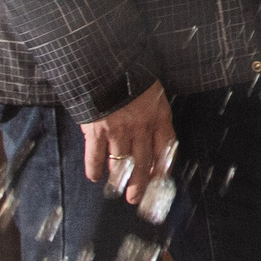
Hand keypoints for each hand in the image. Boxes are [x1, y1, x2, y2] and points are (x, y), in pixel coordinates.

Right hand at [80, 82, 173, 204]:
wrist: (107, 61)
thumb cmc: (131, 73)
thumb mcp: (152, 88)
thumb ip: (152, 109)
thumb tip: (151, 129)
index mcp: (158, 114)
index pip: (165, 147)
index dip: (163, 166)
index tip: (159, 178)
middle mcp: (141, 127)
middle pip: (143, 162)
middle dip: (140, 184)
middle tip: (136, 198)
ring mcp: (118, 131)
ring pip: (121, 164)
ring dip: (119, 181)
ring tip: (118, 191)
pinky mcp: (97, 132)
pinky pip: (96, 157)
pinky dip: (94, 169)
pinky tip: (95, 177)